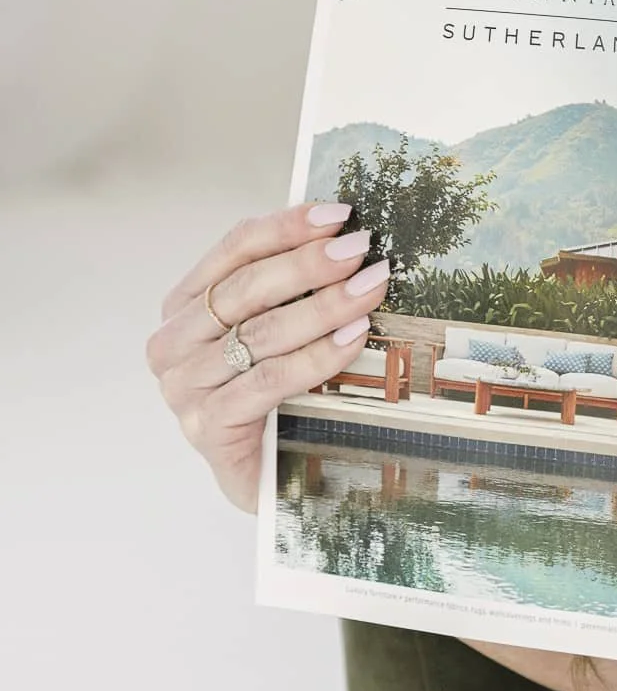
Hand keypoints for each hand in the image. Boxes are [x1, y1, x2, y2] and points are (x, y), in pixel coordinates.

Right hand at [146, 202, 390, 513]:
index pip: (234, 249)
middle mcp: (173, 343)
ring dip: (322, 306)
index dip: (287, 227)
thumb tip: (343, 235)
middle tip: (360, 251)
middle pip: (246, 289)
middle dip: (310, 265)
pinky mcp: (207, 427)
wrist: (263, 475)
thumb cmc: (271, 395)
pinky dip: (315, 356)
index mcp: (184, 306)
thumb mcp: (273, 332)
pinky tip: (352, 338)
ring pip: (260, 333)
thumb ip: (288, 288)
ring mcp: (184, 387)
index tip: (339, 214)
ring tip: (370, 289)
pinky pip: (268, 380)